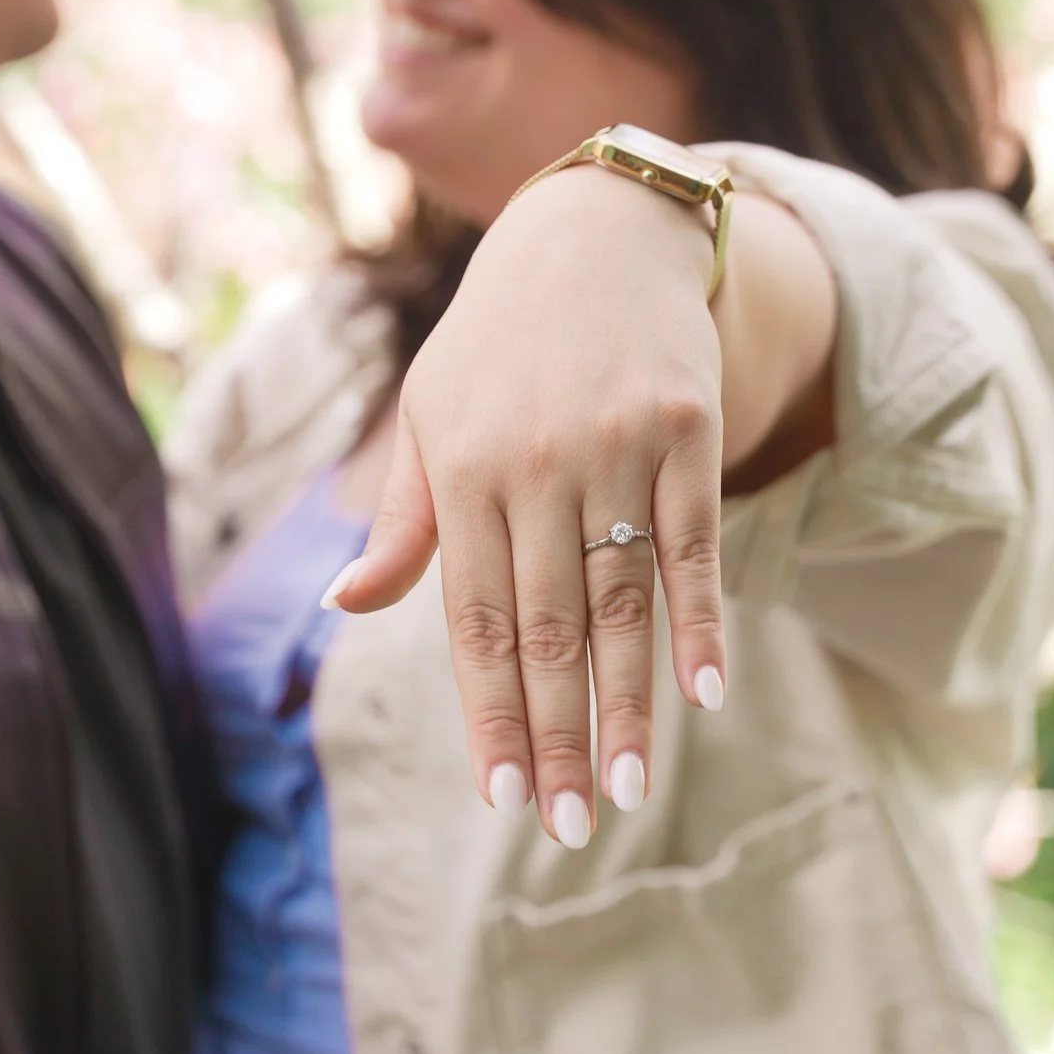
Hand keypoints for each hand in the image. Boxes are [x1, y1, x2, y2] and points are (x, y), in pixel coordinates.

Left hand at [325, 167, 727, 846]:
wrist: (595, 231)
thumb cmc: (498, 342)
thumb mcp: (430, 416)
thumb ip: (403, 520)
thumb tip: (348, 604)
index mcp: (463, 474)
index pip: (476, 623)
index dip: (490, 713)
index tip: (500, 794)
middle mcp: (535, 466)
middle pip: (550, 630)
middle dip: (556, 735)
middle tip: (568, 822)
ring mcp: (615, 448)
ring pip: (622, 602)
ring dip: (625, 704)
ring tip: (624, 788)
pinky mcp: (685, 429)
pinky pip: (693, 544)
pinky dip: (701, 621)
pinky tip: (704, 693)